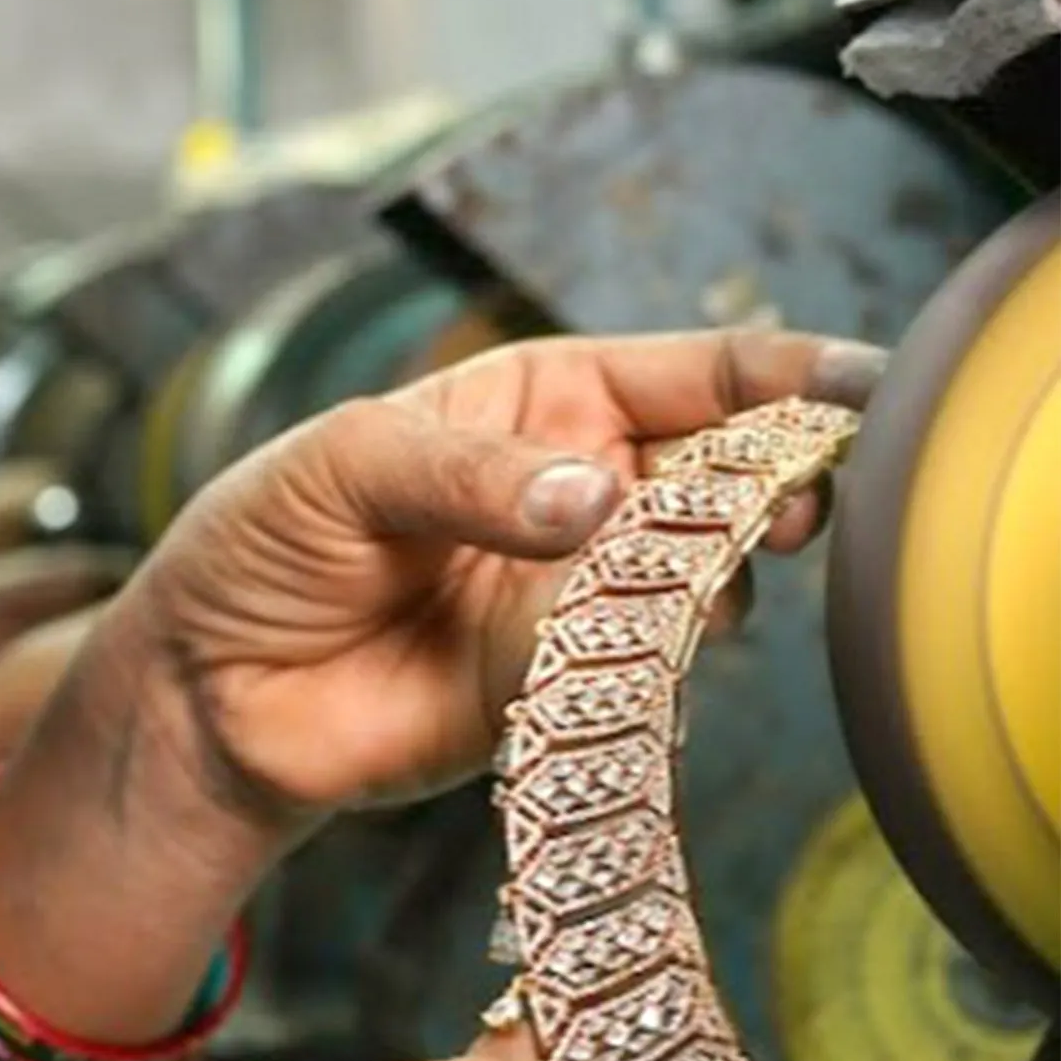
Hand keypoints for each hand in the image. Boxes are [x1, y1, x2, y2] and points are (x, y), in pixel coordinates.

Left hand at [126, 326, 877, 831]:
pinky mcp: (566, 686)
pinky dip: (648, 662)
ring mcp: (581, 593)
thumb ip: (466, 473)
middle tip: (783, 504)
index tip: (857, 389)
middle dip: (772, 484)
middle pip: (727, 475)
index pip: (689, 371)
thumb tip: (589, 499)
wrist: (203, 688)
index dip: (780, 376)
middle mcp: (582, 491)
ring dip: (709, 579)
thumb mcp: (343, 466)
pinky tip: (619, 653)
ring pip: (705, 579)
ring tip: (676, 582)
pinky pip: (644, 670)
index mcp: (539, 400)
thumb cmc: (259, 545)